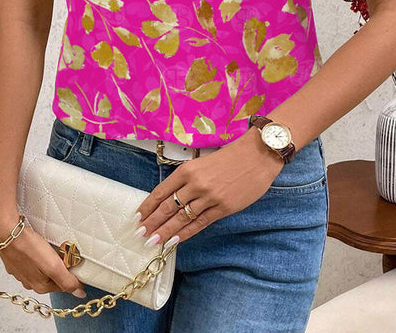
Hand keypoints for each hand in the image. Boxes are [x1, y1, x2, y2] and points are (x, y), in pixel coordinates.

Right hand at [0, 215, 86, 297]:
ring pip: (43, 268)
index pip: (64, 285)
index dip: (71, 273)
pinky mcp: (16, 261)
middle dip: (60, 265)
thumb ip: (67, 280)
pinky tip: (38, 246)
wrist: (6, 232)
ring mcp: (22, 272)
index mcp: (41, 286)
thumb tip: (79, 293)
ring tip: (49, 247)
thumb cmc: (28, 247)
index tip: (73, 261)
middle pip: (53, 277)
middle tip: (61, 252)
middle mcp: (30, 282)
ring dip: (49, 260)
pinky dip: (38, 254)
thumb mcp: (53, 266)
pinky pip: (33, 260)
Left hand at [134, 129, 283, 245]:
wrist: (257, 155)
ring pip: (181, 218)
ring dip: (165, 231)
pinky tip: (175, 240)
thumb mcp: (202, 162)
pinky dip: (186, 233)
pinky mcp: (222, 208)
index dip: (148, 206)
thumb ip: (188, 179)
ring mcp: (209, 197)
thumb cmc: (231, 156)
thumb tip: (172, 198)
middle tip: (140, 234)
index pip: (161, 191)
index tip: (138, 216)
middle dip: (152, 222)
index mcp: (187, 170)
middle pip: (168, 207)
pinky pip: (200, 223)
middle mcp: (195, 184)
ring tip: (153, 241)